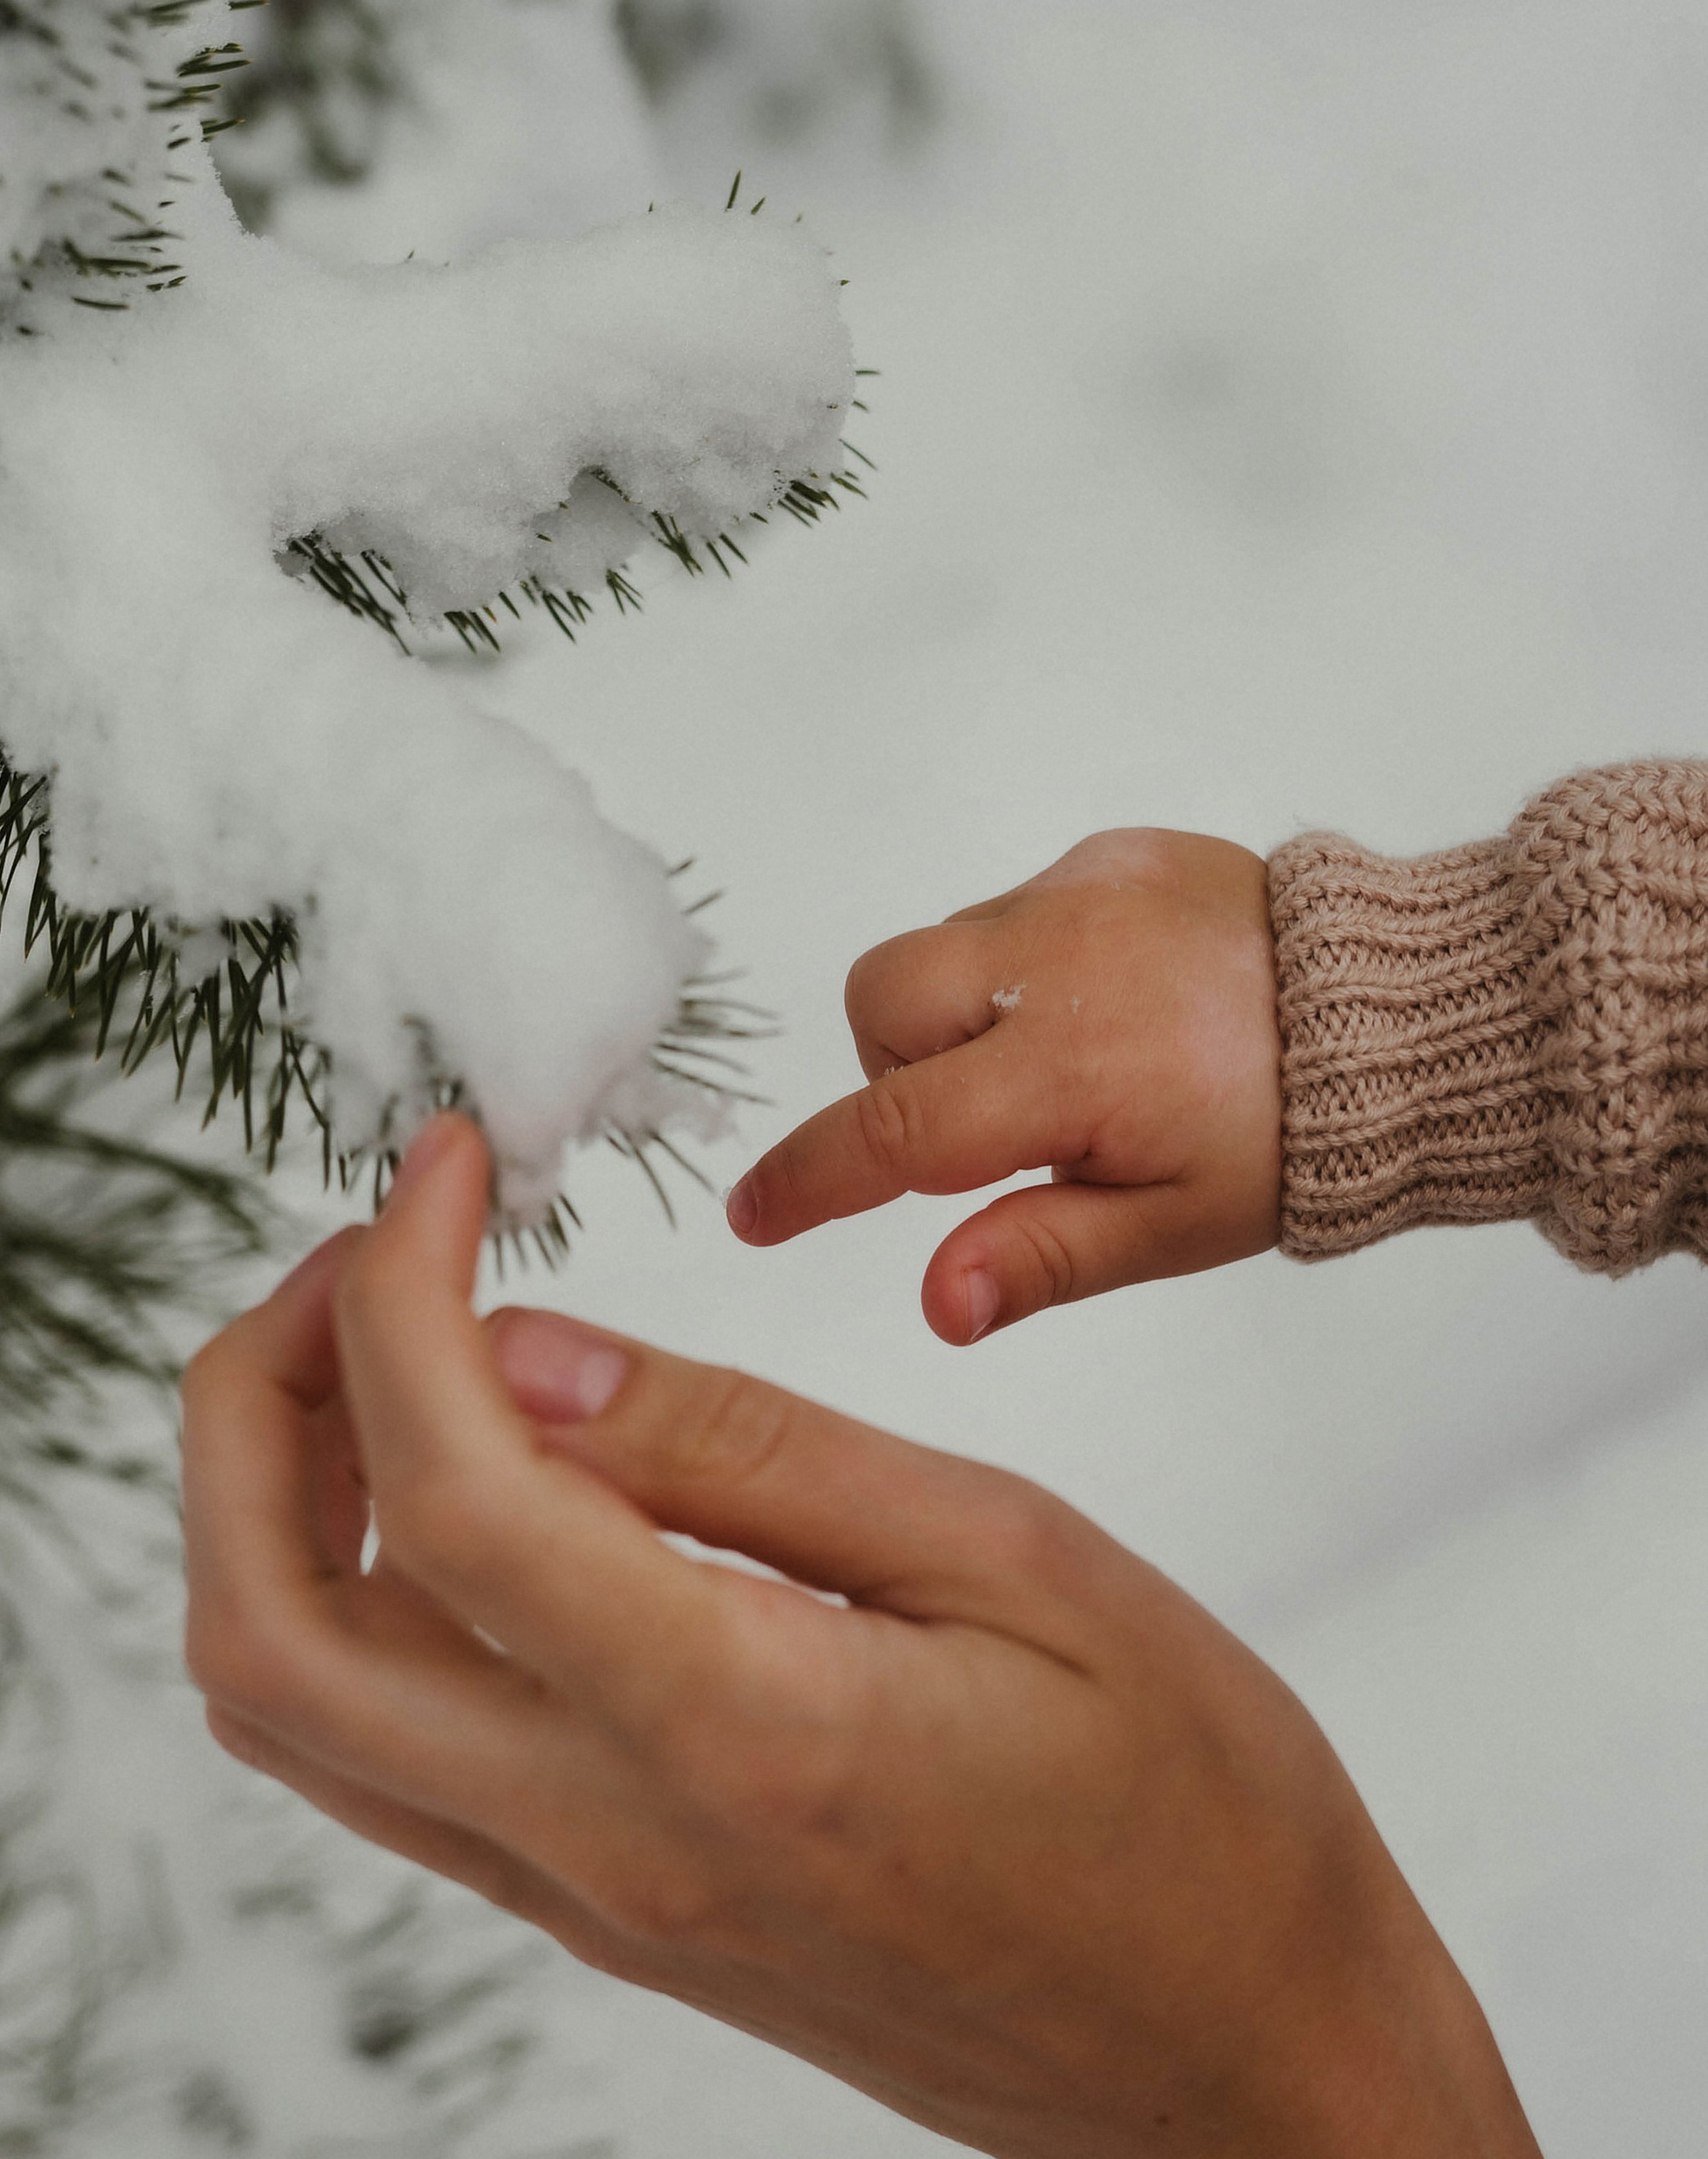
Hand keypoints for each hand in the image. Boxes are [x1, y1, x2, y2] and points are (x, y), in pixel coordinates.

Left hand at [182, 1118, 1707, 2158]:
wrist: (1224, 2075)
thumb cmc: (1190, 1813)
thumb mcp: (1020, 1559)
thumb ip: (750, 1455)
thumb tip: (526, 1356)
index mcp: (737, 1727)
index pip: (450, 1496)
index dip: (397, 1299)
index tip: (440, 1169)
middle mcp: (612, 1839)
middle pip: (268, 1635)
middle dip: (249, 1414)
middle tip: (363, 1263)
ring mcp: (583, 1900)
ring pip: (292, 1714)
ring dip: (272, 1513)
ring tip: (398, 1358)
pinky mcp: (593, 1917)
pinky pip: (380, 1761)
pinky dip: (349, 1603)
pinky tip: (470, 1490)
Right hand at [725, 828, 1282, 1340]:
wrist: (1403, 1014)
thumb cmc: (1289, 1139)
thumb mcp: (1173, 1228)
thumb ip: (1040, 1257)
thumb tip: (936, 1306)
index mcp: (1071, 1072)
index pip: (893, 1132)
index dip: (807, 1178)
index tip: (755, 1214)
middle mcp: (1058, 963)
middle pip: (878, 1002)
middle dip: (891, 1073)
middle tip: (979, 1131)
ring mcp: (1081, 891)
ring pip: (939, 952)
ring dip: (958, 1020)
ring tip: (1056, 1069)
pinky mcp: (1111, 853)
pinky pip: (1012, 908)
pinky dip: (1023, 970)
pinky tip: (1106, 1007)